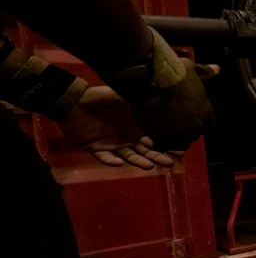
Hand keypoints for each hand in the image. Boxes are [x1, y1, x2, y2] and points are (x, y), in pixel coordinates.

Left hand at [56, 86, 175, 168]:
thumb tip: (160, 92)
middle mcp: (128, 138)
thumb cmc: (100, 97)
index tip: (181, 149)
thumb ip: (140, 99)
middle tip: (170, 162)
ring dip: (139, 162)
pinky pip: (105, 158)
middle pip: (147, 152)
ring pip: (130, 157)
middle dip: (158, 157)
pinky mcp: (97, 149)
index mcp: (137, 127)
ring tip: (148, 165)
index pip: (157, 139)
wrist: (73, 101)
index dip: (168, 145)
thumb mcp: (123, 96)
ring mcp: (114, 145)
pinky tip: (119, 163)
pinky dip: (111, 161)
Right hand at [130, 60, 218, 150]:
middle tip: (176, 124)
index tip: (191, 119)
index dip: (200, 123)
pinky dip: (159, 141)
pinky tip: (153, 133)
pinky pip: (163, 144)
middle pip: (194, 135)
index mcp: (205, 112)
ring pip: (179, 143)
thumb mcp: (191, 68)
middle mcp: (195, 126)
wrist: (152, 82)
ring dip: (174, 139)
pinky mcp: (162, 138)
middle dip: (187, 131)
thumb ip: (204, 72)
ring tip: (164, 131)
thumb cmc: (174, 73)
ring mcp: (179, 134)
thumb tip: (216, 69)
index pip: (208, 126)